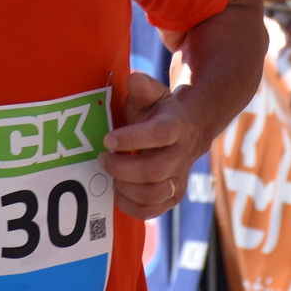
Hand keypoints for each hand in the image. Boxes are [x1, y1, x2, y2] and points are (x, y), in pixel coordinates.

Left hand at [101, 72, 203, 219]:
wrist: (188, 132)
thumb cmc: (160, 112)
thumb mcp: (154, 94)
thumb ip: (142, 86)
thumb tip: (133, 79)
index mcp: (176, 127)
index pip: (159, 135)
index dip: (132, 139)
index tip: (107, 139)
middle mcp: (181, 155)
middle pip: (154, 171)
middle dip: (122, 168)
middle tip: (103, 158)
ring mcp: (179, 178)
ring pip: (154, 194)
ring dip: (125, 187)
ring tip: (110, 176)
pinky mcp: (173, 196)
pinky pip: (152, 210)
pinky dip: (130, 205)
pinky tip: (118, 191)